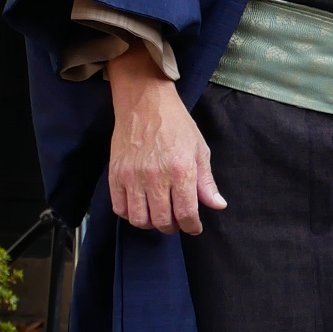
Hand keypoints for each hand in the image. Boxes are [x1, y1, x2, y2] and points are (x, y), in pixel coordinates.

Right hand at [105, 49, 223, 233]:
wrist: (145, 104)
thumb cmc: (177, 125)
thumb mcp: (200, 150)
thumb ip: (206, 181)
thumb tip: (218, 205)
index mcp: (181, 170)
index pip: (186, 213)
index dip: (192, 226)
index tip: (194, 227)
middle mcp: (155, 177)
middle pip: (161, 220)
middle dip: (172, 227)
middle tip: (176, 222)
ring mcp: (132, 177)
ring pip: (138, 219)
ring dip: (150, 224)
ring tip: (158, 216)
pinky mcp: (115, 174)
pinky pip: (119, 208)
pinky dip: (130, 214)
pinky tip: (140, 207)